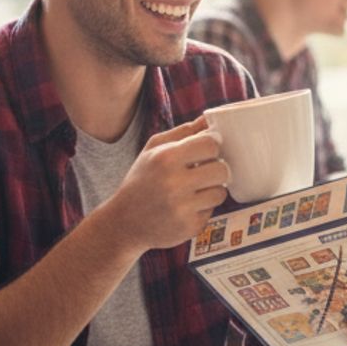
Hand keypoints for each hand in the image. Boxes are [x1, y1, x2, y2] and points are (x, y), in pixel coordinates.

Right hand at [109, 116, 229, 252]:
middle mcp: (174, 184)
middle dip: (216, 168)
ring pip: (221, 192)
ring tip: (195, 189)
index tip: (208, 150)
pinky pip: (212, 211)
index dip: (213, 146)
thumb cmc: (142, 180)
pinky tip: (187, 206)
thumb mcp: (153, 150)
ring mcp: (183, 208)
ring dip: (212, 189)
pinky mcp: (190, 227)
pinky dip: (203, 208)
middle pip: (221, 169)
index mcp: (165, 159)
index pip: (210, 144)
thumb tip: (210, 118)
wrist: (124, 222)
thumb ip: (183, 132)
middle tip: (205, 171)